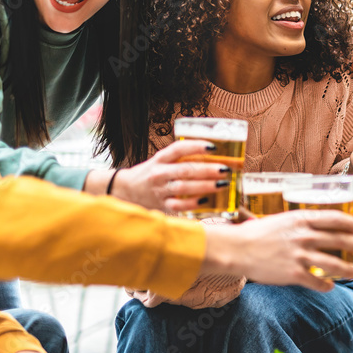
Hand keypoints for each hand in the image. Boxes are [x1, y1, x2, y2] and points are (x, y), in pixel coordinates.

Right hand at [112, 140, 229, 212]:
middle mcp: (159, 173)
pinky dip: (192, 204)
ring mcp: (159, 190)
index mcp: (161, 159)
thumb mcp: (163, 161)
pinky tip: (206, 201)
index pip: (178, 149)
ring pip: (183, 187)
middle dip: (207, 170)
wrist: (126, 190)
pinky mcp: (162, 204)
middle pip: (185, 170)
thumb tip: (217, 155)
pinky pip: (178, 206)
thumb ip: (183, 158)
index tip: (213, 146)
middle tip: (225, 170)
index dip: (196, 146)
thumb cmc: (152, 173)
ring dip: (205, 186)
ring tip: (222, 184)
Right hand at [203, 210, 352, 291]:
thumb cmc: (258, 233)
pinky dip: (327, 285)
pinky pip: (318, 282)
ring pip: (335, 264)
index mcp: (302, 219)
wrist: (236, 248)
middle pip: (342, 240)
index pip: (337, 219)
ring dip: (348, 269)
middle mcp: (304, 236)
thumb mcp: (283, 219)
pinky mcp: (293, 274)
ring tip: (352, 272)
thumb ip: (302, 222)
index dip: (352, 225)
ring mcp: (300, 256)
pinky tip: (330, 286)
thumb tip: (320, 223)